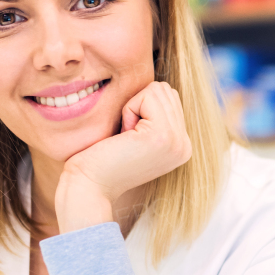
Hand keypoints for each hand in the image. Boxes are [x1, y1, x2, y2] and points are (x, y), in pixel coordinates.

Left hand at [54, 81, 192, 232]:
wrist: (89, 186)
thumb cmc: (102, 159)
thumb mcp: (138, 136)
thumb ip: (155, 117)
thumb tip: (158, 88)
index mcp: (181, 146)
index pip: (170, 99)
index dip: (142, 109)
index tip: (130, 139)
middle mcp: (185, 145)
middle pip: (166, 91)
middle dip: (139, 105)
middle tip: (126, 137)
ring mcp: (177, 141)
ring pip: (158, 91)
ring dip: (134, 107)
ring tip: (126, 137)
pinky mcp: (162, 135)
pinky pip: (147, 96)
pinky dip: (129, 110)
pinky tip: (124, 136)